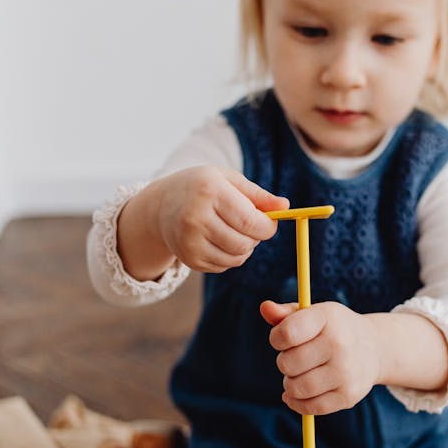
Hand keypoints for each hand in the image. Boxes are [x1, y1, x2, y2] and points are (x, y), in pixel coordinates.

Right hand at [153, 166, 288, 272]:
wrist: (161, 206)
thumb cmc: (202, 188)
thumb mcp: (228, 180)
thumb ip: (258, 194)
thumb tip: (286, 206)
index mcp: (209, 192)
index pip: (249, 220)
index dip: (267, 227)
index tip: (271, 223)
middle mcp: (195, 218)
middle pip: (243, 243)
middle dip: (256, 238)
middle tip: (252, 227)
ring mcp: (189, 241)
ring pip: (236, 258)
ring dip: (246, 248)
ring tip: (237, 232)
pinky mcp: (189, 259)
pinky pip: (224, 266)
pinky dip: (231, 256)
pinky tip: (221, 240)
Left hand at [259, 301, 381, 414]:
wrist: (373, 348)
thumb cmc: (333, 329)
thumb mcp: (313, 315)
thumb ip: (285, 314)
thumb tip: (265, 308)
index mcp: (328, 318)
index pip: (287, 333)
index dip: (276, 339)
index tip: (282, 339)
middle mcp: (339, 344)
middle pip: (288, 363)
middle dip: (285, 363)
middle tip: (295, 359)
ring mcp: (346, 372)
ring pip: (297, 388)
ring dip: (289, 384)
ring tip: (297, 376)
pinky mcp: (348, 396)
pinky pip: (311, 407)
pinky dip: (297, 403)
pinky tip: (296, 395)